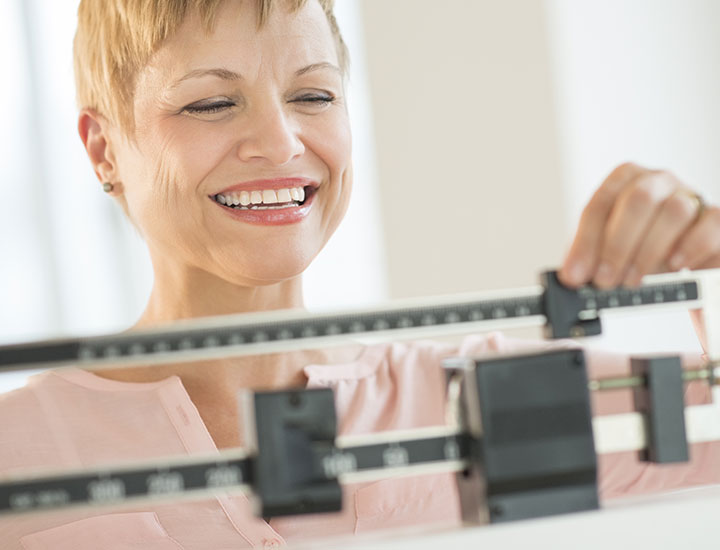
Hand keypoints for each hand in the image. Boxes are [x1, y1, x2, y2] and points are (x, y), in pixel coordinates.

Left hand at [559, 162, 719, 288]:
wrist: (678, 255)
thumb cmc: (636, 246)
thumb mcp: (605, 249)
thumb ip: (588, 257)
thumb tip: (570, 277)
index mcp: (625, 180)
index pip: (601, 203)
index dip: (586, 241)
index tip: (577, 274)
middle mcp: (659, 181)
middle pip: (638, 200)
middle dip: (617, 245)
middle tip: (605, 280)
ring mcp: (691, 195)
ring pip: (674, 211)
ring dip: (649, 251)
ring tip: (633, 280)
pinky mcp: (715, 218)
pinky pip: (710, 223)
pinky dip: (691, 246)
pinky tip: (675, 265)